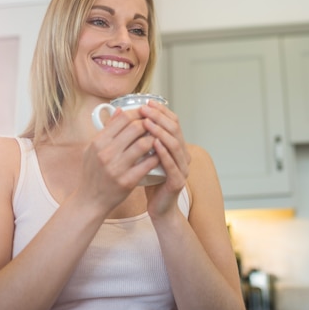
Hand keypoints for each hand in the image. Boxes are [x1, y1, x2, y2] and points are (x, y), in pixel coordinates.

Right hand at [79, 107, 159, 213]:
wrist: (90, 201)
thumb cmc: (92, 173)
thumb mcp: (92, 149)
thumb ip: (106, 130)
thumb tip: (119, 110)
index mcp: (98, 142)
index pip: (122, 118)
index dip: (138, 112)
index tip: (146, 112)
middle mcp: (106, 153)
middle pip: (135, 128)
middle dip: (149, 123)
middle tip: (155, 124)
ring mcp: (116, 168)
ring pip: (143, 144)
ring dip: (154, 139)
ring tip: (158, 138)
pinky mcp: (127, 181)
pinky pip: (147, 164)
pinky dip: (156, 157)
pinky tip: (160, 154)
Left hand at [139, 101, 190, 217]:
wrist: (158, 207)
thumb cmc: (150, 181)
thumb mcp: (144, 155)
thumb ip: (140, 139)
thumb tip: (125, 117)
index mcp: (176, 146)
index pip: (173, 122)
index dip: (161, 111)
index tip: (146, 102)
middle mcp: (183, 154)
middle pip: (175, 129)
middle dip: (159, 117)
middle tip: (145, 110)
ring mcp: (183, 167)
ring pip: (175, 144)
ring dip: (161, 131)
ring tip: (147, 123)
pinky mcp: (178, 181)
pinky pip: (172, 164)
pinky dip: (164, 152)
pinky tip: (154, 144)